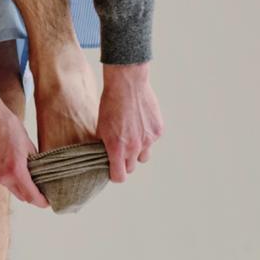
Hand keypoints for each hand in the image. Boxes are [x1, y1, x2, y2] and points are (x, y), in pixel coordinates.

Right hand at [0, 85, 50, 207]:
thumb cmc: (8, 126)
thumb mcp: (27, 143)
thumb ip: (34, 162)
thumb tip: (41, 173)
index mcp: (15, 170)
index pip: (30, 195)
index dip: (41, 201)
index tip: (47, 202)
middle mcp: (1, 176)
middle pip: (20, 195)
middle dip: (31, 195)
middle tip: (40, 192)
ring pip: (9, 187)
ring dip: (18, 184)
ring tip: (24, 173)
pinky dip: (6, 176)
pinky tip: (8, 164)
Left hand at [98, 63, 164, 182]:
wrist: (127, 83)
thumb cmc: (109, 103)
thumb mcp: (101, 126)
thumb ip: (104, 144)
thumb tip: (105, 155)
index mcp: (117, 148)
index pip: (120, 177)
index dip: (116, 174)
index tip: (113, 168)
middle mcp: (134, 147)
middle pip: (132, 167)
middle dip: (126, 162)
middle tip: (121, 149)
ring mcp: (148, 140)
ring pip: (144, 156)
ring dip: (138, 151)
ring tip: (131, 135)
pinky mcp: (158, 130)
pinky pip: (152, 141)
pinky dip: (147, 136)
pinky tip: (140, 122)